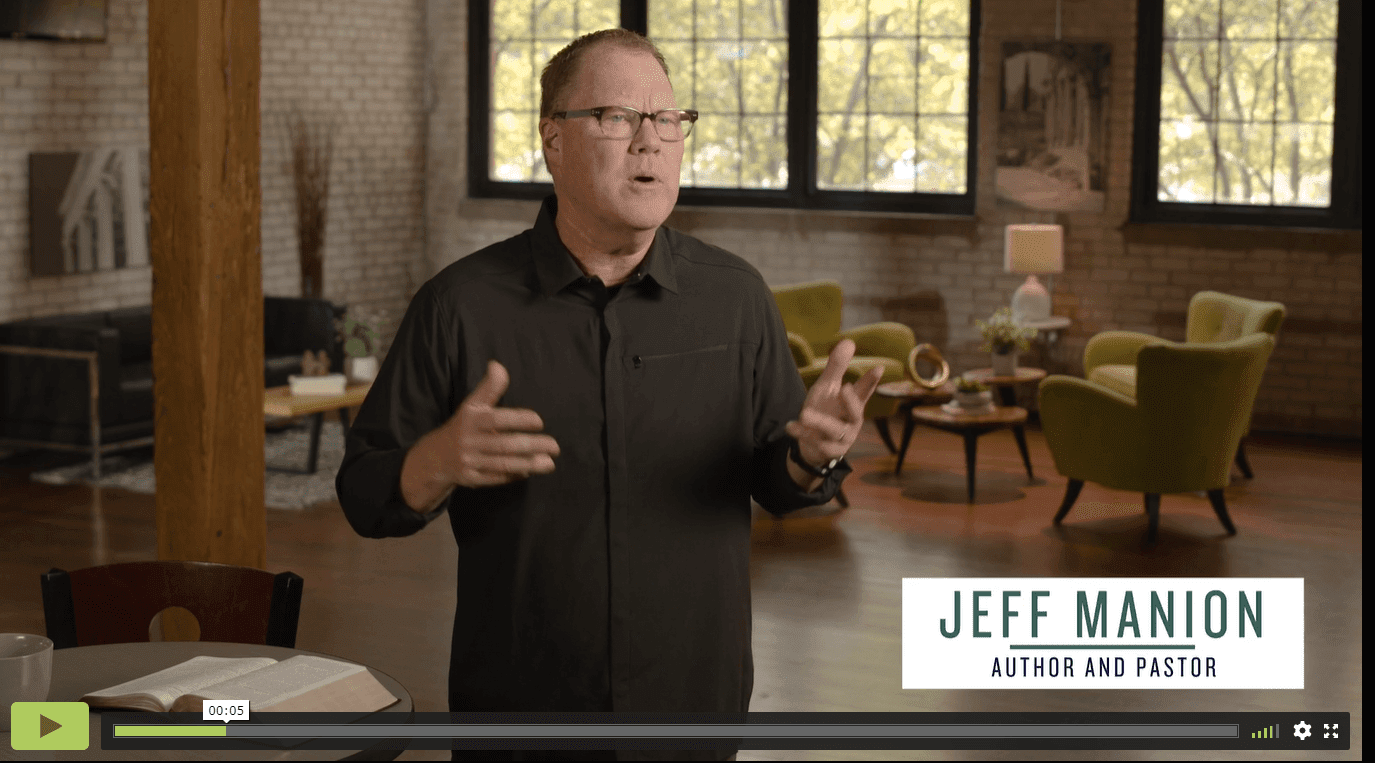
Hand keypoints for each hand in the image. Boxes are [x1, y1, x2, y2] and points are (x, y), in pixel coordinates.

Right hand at [436, 360, 560, 486]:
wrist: (435, 457)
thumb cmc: (462, 427)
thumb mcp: (471, 405)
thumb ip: (489, 388)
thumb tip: (497, 365)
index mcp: (471, 420)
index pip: (497, 419)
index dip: (519, 419)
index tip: (539, 422)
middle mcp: (469, 441)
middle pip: (504, 445)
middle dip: (532, 446)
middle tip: (554, 446)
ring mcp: (469, 462)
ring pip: (502, 464)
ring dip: (529, 464)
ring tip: (549, 463)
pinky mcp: (470, 479)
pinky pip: (496, 478)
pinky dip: (513, 475)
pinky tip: (529, 471)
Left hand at [784, 339, 883, 469]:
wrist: (812, 446)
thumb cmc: (824, 411)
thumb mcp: (827, 388)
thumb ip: (836, 367)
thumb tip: (849, 341)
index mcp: (853, 404)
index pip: (865, 391)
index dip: (871, 380)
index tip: (878, 368)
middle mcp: (852, 421)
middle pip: (856, 412)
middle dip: (851, 402)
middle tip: (844, 387)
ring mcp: (843, 438)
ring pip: (834, 429)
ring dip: (820, 420)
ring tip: (804, 412)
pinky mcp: (830, 451)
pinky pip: (817, 443)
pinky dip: (803, 434)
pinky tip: (790, 425)